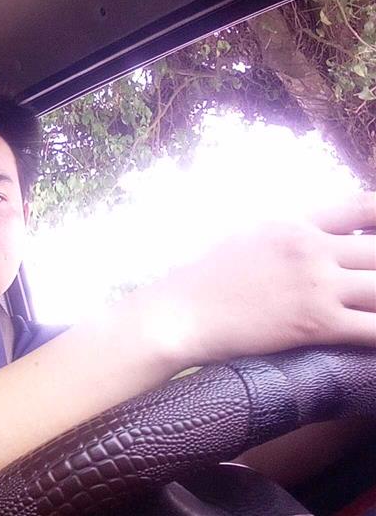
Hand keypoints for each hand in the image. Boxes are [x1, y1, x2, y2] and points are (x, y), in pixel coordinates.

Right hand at [127, 192, 375, 365]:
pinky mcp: (316, 323)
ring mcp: (315, 285)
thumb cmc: (203, 278)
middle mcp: (310, 247)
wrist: (179, 314)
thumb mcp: (244, 234)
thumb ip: (284, 230)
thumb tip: (314, 233)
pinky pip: (375, 330)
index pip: (364, 206)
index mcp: (293, 222)